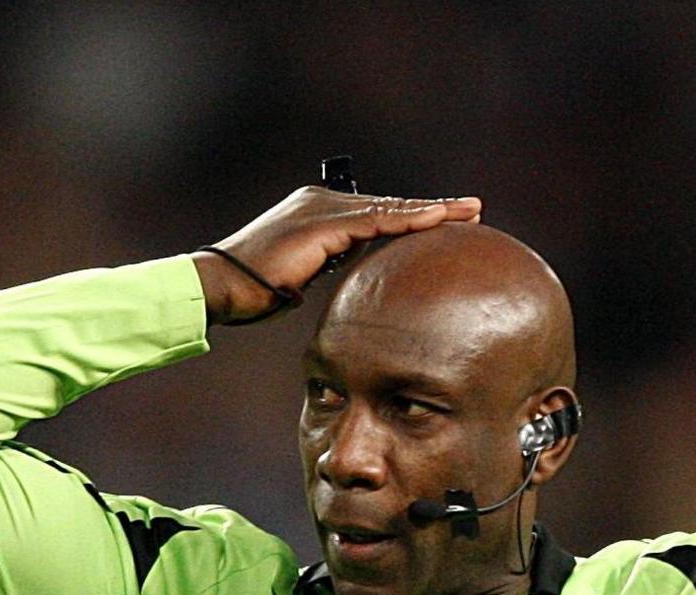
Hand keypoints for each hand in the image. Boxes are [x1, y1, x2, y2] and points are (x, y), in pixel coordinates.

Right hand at [193, 188, 482, 324]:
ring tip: (468, 212)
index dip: (415, 217)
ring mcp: (323, 209)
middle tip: (473, 210)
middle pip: (390, 205)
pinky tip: (438, 220)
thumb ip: (332, 266)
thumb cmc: (257, 290)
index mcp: (320, 212)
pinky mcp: (323, 224)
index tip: (450, 222)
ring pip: (390, 209)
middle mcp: (323, 202)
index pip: (379, 213)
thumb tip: (362, 281)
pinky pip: (376, 221)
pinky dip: (409, 220)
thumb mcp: (304, 275)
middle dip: (433, 209)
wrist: (222, 286)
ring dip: (432, 211)